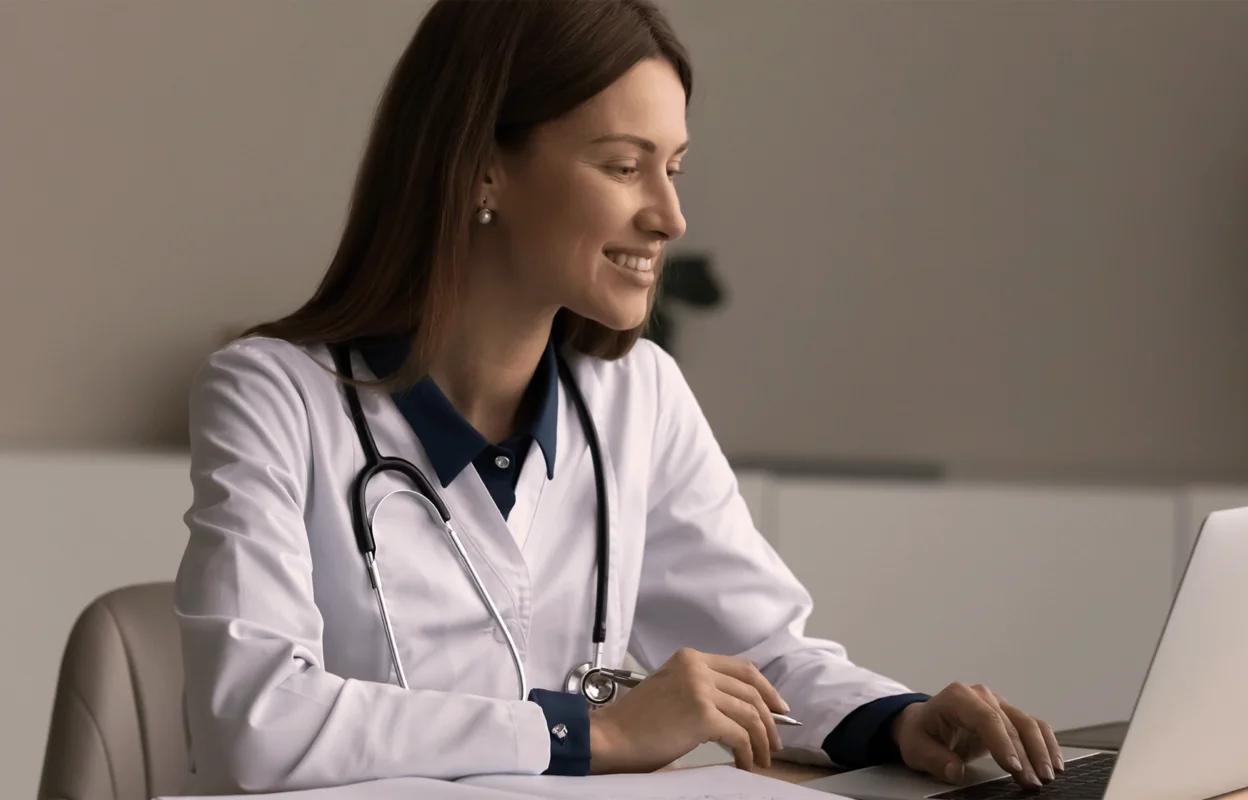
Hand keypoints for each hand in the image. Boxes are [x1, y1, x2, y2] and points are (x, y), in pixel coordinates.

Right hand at [588, 647, 789, 773]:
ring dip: (762, 739)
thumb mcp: (671, 688)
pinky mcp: (702, 715)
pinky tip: (745, 763)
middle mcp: (697, 668)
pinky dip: (747, 752)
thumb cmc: (636, 722)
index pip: (742, 668)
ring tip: (764, 758)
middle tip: (776, 740)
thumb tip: (739, 708)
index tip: (779, 709)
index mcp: (690, 658)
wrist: (611, 736)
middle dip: (770, 718)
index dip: (767, 690)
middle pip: (751, 690)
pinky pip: (739, 735)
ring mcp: (700, 689)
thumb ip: (701, 687)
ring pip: (750, 713)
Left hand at [890, 682, 1064, 788]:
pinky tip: (1054, 763)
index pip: (986, 718)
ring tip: (1047, 776)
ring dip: (1041, 751)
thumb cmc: (921, 732)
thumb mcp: (917, 747)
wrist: (924, 723)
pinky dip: (1047, 743)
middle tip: (1033, 782)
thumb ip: (935, 758)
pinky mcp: (1009, 715)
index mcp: (957, 697)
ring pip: (1028, 723)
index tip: (1014, 767)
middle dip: (1025, 756)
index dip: (1002, 743)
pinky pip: (1034, 726)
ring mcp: (998, 703)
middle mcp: (981, 695)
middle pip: (1011, 724)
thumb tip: (955, 770)